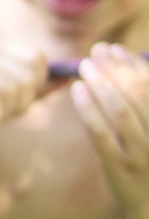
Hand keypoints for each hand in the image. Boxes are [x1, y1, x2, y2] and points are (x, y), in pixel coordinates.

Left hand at [71, 43, 148, 218]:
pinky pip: (102, 134)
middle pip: (139, 95)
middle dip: (116, 68)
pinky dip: (88, 109)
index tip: (116, 49)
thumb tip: (125, 66)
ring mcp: (143, 156)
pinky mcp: (119, 168)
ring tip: (85, 65)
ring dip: (102, 83)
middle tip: (97, 51)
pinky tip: (77, 90)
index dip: (134, 65)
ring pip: (122, 112)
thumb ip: (142, 106)